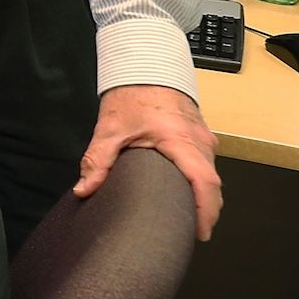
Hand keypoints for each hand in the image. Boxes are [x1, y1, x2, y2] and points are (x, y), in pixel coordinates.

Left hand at [75, 84, 221, 239]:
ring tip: (189, 218)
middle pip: (213, 184)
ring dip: (205, 197)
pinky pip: (207, 164)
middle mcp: (200, 141)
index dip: (206, 211)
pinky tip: (187, 193)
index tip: (199, 232)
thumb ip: (98, 161)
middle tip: (191, 232)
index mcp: (181, 141)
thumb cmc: (132, 94)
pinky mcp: (201, 135)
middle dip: (207, 211)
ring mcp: (204, 138)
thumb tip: (84, 189)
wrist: (146, 65)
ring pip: (212, 174)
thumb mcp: (110, 129)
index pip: (205, 182)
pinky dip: (202, 182)